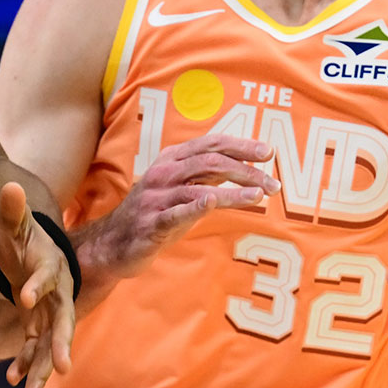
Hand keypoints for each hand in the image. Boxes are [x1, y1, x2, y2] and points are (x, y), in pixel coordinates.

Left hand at [0, 183, 75, 387]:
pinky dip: (25, 364)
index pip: (47, 276)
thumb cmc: (22, 236)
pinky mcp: (37, 325)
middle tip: (62, 368)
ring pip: (48, 345)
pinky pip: (33, 348)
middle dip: (60, 345)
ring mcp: (48, 313)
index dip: (36, 285)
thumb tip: (10, 186)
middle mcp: (58, 294)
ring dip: (40, 371)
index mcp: (53, 266)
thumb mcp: (14, 223)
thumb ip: (13, 209)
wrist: (29, 251)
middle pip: (61, 321)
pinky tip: (13, 382)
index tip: (22, 297)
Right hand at [92, 135, 276, 279]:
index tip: (268, 152)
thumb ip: (207, 175)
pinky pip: (175, 213)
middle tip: (273, 182)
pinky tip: (212, 202)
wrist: (113, 243)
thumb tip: (245, 165)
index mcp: (171, 159)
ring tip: (260, 195)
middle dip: (245, 170)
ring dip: (233, 191)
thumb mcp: (181, 188)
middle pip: (210, 162)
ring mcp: (156, 199)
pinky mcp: (151, 224)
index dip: (240, 145)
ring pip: (199, 187)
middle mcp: (163, 173)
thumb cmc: (154, 214)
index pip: (211, 144)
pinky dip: (194, 206)